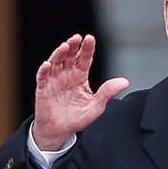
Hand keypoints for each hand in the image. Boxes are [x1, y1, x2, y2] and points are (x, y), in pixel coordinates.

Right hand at [32, 34, 129, 149]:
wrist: (61, 130)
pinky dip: (44, 71)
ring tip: (65, 46)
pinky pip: (42, 78)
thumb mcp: (96, 106)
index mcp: (80, 76)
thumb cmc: (77, 117)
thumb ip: (107, 93)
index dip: (87, 49)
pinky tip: (47, 64)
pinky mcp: (43, 89)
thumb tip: (125, 81)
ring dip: (59, 54)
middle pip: (69, 57)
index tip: (90, 38)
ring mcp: (54, 81)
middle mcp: (66, 75)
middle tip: (77, 37)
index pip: (84, 59)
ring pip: (55, 63)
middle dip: (72, 46)